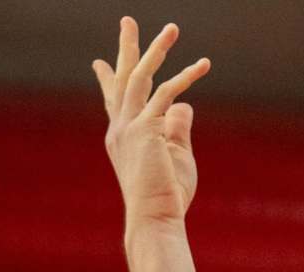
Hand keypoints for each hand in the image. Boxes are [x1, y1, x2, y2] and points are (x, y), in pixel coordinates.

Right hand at [93, 17, 210, 234]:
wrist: (155, 219)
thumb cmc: (166, 196)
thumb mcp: (175, 156)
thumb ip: (177, 128)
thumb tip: (186, 104)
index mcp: (122, 137)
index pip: (113, 101)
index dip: (108, 79)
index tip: (100, 62)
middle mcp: (120, 128)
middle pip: (122, 79)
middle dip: (126, 47)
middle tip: (127, 20)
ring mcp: (129, 127)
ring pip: (141, 77)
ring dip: (158, 49)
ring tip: (173, 28)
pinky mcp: (145, 130)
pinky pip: (167, 94)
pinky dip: (185, 78)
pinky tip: (203, 65)